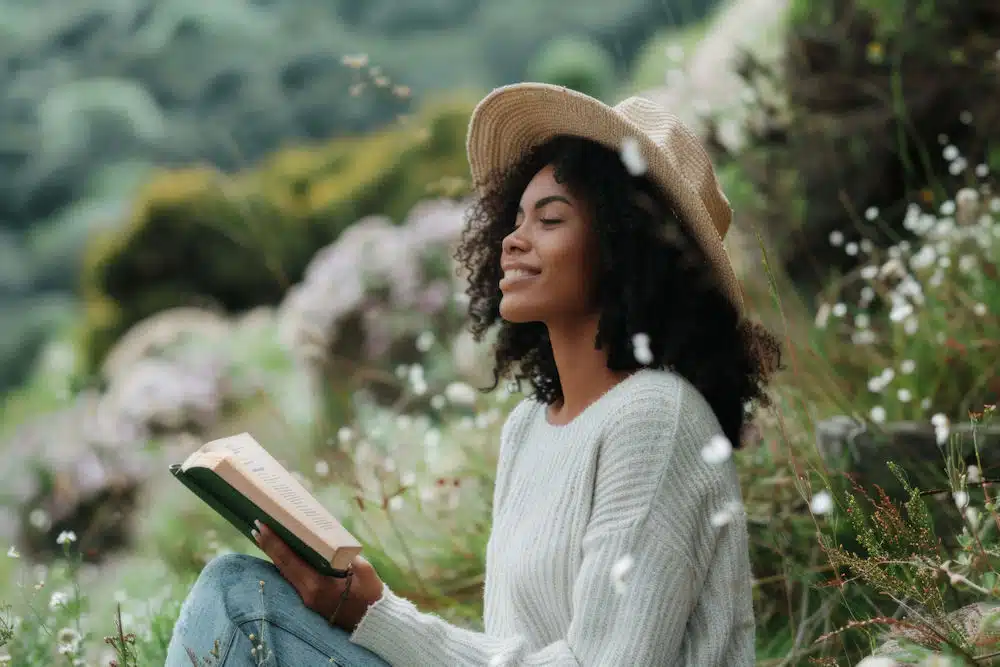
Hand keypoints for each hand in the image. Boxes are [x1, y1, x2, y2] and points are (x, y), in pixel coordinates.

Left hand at [252, 520, 384, 631]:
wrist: (372, 623)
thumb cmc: (371, 596)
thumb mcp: (364, 571)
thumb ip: (347, 555)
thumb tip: (333, 542)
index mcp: (318, 584)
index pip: (289, 560)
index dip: (274, 542)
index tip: (262, 525)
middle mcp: (307, 593)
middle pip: (282, 566)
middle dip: (268, 546)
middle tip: (256, 526)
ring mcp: (307, 599)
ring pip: (285, 573)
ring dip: (274, 555)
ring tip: (264, 537)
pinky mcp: (310, 601)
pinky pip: (293, 579)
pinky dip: (285, 564)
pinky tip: (282, 554)